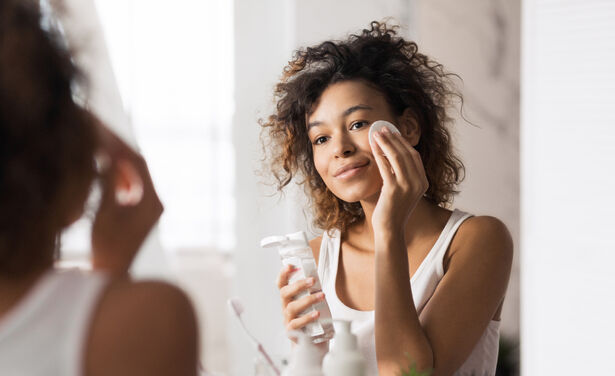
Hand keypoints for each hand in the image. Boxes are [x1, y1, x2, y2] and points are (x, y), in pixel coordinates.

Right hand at [91, 120, 162, 273]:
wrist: (113, 273)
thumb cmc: (107, 247)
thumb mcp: (105, 213)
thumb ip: (107, 184)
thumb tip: (108, 157)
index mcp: (152, 201)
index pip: (138, 163)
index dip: (119, 145)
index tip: (102, 132)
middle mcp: (156, 201)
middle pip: (138, 166)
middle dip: (119, 149)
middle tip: (100, 132)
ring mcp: (150, 206)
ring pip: (135, 173)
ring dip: (118, 160)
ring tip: (99, 145)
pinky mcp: (142, 210)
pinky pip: (132, 184)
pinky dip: (118, 174)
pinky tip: (102, 166)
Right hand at [276, 264, 325, 341]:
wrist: (310, 340)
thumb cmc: (311, 317)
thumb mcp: (311, 302)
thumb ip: (312, 291)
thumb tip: (319, 278)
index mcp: (288, 298)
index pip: (281, 284)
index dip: (283, 274)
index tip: (290, 266)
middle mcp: (285, 307)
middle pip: (285, 293)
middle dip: (298, 285)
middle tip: (313, 280)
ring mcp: (287, 319)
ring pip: (292, 307)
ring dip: (308, 300)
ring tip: (321, 296)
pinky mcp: (292, 331)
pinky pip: (296, 323)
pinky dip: (307, 317)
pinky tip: (316, 313)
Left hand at [370, 127, 428, 235]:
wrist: (390, 229)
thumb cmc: (393, 210)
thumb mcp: (403, 190)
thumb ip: (401, 175)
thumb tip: (390, 155)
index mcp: (423, 182)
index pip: (414, 156)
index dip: (403, 143)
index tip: (393, 133)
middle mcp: (418, 183)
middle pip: (407, 153)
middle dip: (394, 139)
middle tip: (383, 128)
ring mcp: (407, 186)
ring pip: (397, 157)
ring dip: (386, 143)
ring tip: (376, 134)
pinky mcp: (394, 190)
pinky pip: (386, 167)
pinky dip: (379, 155)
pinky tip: (373, 147)